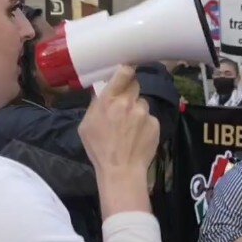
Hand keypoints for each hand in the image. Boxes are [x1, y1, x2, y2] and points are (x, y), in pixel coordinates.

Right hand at [79, 66, 159, 217]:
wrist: (121, 171)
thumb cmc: (99, 149)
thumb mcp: (86, 125)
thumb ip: (96, 105)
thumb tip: (103, 92)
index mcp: (109, 100)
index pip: (124, 73)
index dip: (126, 71)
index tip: (126, 72)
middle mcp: (128, 103)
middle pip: (134, 85)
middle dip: (130, 93)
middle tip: (124, 106)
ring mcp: (144, 113)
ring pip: (143, 103)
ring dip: (137, 110)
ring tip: (131, 128)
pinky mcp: (155, 124)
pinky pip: (150, 118)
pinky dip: (145, 124)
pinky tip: (138, 136)